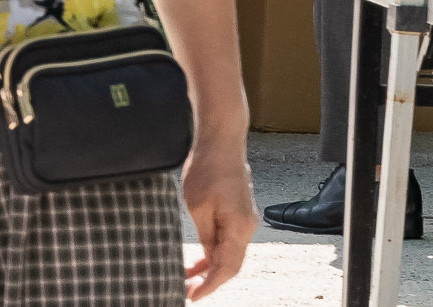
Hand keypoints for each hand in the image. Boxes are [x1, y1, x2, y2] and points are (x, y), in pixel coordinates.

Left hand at [179, 133, 256, 298]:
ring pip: (229, 253)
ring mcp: (244, 219)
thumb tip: (209, 260)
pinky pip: (228, 239)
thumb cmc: (207, 169)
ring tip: (187, 276)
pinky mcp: (237, 212)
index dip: (209, 285)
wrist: (221, 141)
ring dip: (210, 266)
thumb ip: (206, 237)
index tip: (192, 296)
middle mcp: (247, 227)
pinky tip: (198, 257)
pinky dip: (214, 251)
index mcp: (239, 228)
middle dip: (209, 280)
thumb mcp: (198, 207)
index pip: (226, 268)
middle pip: (230, 264)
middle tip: (186, 289)